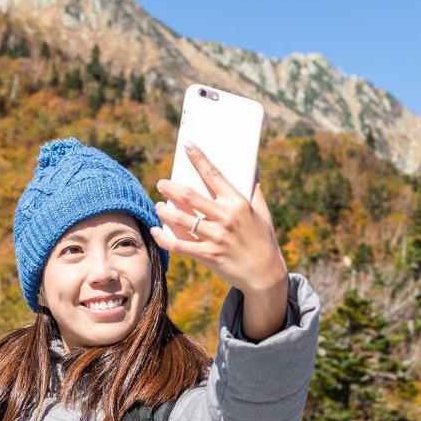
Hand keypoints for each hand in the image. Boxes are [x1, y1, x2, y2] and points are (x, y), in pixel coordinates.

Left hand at [153, 144, 288, 339]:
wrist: (265, 274)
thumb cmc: (263, 240)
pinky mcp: (208, 255)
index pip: (214, 175)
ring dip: (165, 211)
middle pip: (190, 196)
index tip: (188, 146)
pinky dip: (164, 238)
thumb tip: (254, 167)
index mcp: (238, 203)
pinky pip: (180, 245)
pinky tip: (156, 231)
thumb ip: (256, 190)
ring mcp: (216, 237)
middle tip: (161, 183)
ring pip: (182, 219)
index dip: (199, 159)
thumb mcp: (263, 212)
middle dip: (171, 187)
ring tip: (158, 205)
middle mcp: (226, 218)